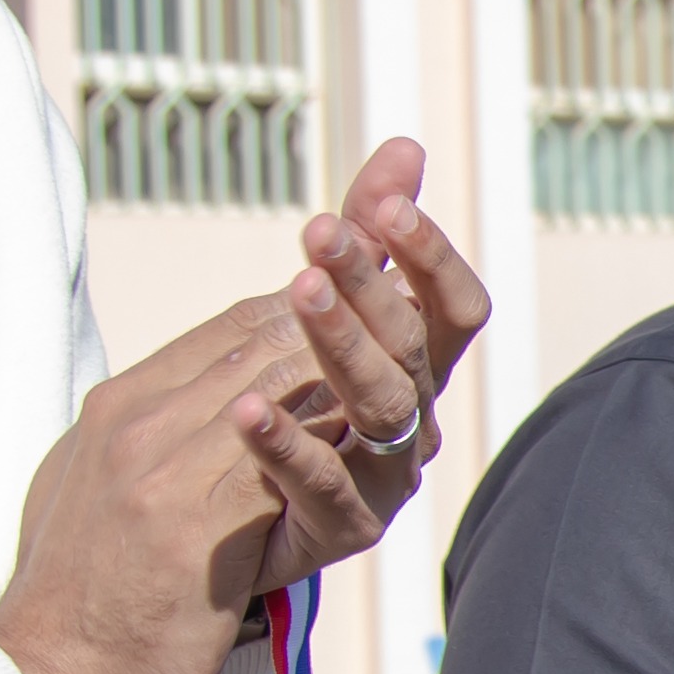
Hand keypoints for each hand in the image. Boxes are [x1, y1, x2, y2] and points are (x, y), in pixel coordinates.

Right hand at [0, 146, 499, 673]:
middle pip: (264, 332)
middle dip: (348, 287)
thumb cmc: (84, 594)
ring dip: (350, 347)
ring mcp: (157, 463)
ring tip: (416, 322)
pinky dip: (327, 434)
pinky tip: (382, 421)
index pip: (236, 327)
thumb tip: (226, 399)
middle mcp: (137, 418)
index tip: (375, 250)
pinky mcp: (183, 519)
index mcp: (123, 405)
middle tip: (415, 246)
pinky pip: (273, 463)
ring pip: (275, 380)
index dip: (313, 286)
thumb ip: (160, 433)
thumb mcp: (104, 485)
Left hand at [210, 142, 502, 587]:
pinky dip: (285, 442)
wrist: (218, 528)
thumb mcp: (324, 310)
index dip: (431, 256)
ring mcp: (382, 475)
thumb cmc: (289, 403)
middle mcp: (413, 418)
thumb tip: (405, 146)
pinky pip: (321, 482)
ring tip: (300, 290)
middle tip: (317, 231)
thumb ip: (367, 235)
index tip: (386, 207)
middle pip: (412, 343)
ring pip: (381, 402)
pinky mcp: (339, 528)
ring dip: (343, 341)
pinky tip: (245, 406)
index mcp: (417, 365)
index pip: (455, 307)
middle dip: (370, 281)